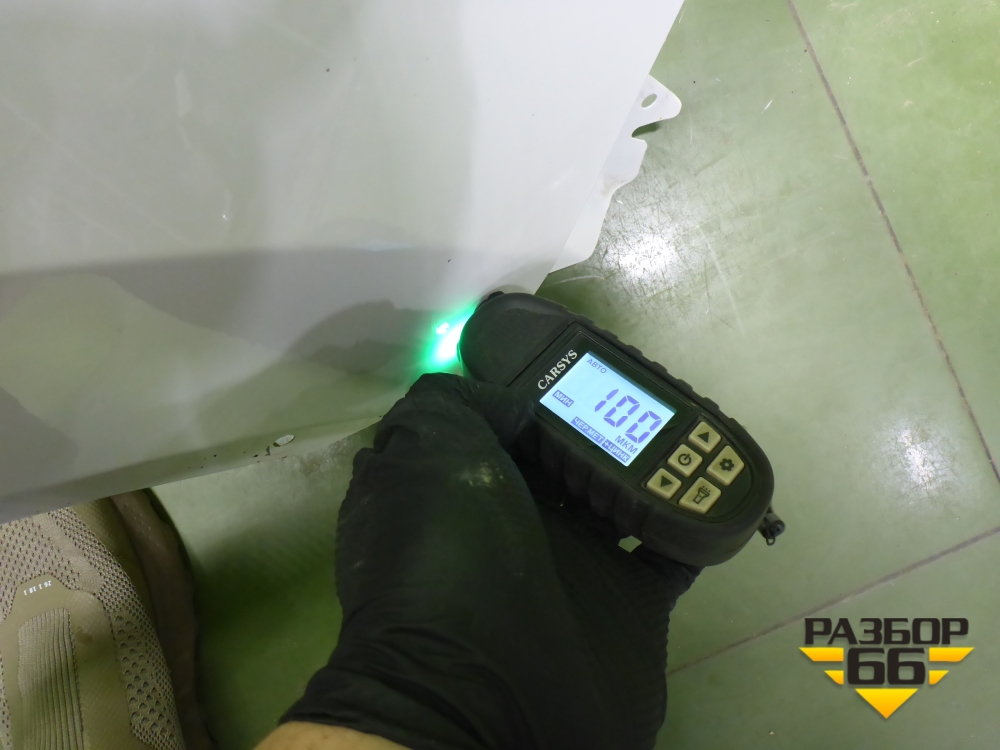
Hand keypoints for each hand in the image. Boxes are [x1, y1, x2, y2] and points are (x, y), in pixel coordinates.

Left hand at [281, 373, 699, 749]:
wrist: (487, 696)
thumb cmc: (448, 563)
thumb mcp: (425, 453)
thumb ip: (458, 403)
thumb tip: (513, 400)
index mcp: (473, 483)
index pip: (515, 421)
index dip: (547, 392)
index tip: (589, 364)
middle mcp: (524, 520)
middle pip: (577, 457)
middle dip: (612, 426)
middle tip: (656, 395)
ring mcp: (578, 563)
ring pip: (628, 497)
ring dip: (661, 468)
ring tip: (694, 434)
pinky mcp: (629, 603)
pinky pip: (672, 552)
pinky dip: (697, 524)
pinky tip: (717, 491)